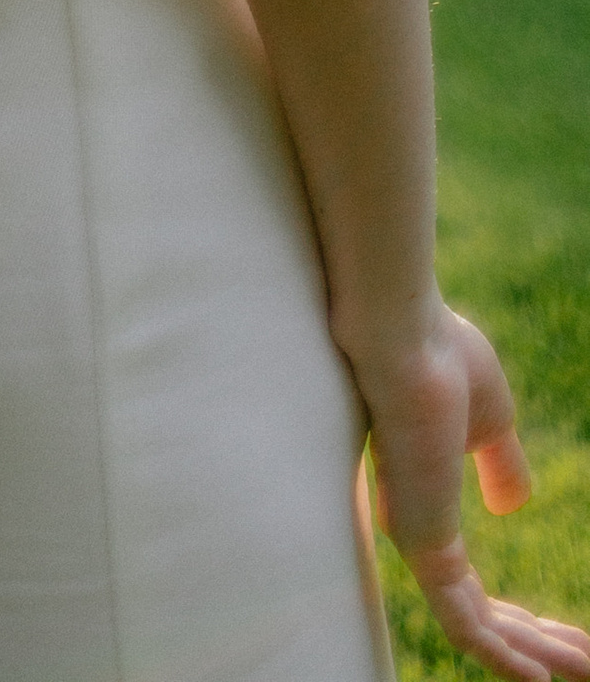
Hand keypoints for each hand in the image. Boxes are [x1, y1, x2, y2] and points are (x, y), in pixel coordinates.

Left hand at [354, 301, 589, 678]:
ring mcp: (414, 536)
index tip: (569, 635)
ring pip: (477, 627)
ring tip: (584, 669)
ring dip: (533, 654)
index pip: (471, 587)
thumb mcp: (491, 419)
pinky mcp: (420, 539)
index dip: (520, 618)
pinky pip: (462, 622)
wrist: (408, 333)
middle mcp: (413, 528)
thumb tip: (510, 505)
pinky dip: (501, 655)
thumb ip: (500, 464)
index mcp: (425, 503)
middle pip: (479, 617)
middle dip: (535, 644)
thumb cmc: (441, 357)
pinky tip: (540, 676)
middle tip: (586, 665)